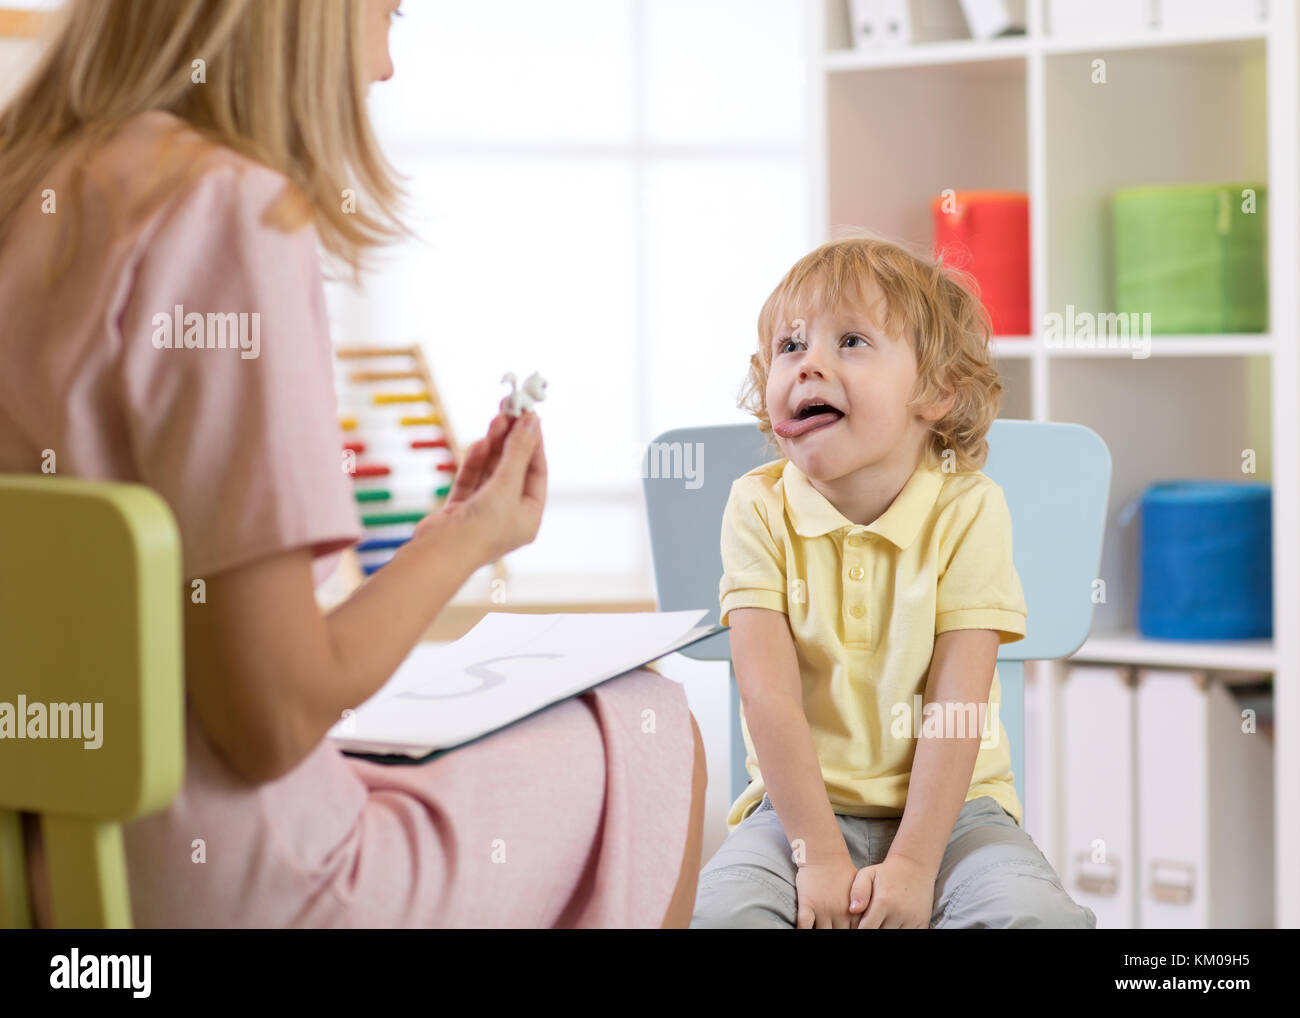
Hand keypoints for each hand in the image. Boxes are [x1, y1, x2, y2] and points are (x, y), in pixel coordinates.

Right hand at [415, 409, 546, 560]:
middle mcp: (508, 515)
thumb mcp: (507, 485)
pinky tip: (480, 443)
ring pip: (491, 471)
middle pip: (513, 469)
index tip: (531, 417)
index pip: (536, 472)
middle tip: (510, 409)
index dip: (534, 443)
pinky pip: (471, 480)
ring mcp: (482, 512)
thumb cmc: (483, 527)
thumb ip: (518, 452)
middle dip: (512, 439)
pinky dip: (475, 462)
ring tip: (497, 418)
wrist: (441, 555)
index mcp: (528, 516)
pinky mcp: (459, 511)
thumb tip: (531, 421)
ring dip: (494, 445)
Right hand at [794, 853, 860, 928]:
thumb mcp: (860, 892)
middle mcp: (840, 913)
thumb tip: (865, 923)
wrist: (825, 855)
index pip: (857, 931)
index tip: (846, 929)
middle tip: (833, 929)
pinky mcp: (808, 904)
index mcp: (855, 912)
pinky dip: (802, 930)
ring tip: (820, 931)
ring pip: (823, 933)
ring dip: (820, 933)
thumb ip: (862, 909)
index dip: (854, 932)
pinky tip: (801, 932)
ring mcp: (823, 909)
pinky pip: (804, 925)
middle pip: (839, 934)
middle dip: (838, 934)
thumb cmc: (842, 873)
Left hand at [847, 852, 935, 929]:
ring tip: (882, 922)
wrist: (914, 867)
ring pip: (894, 937)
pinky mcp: (922, 923)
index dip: (860, 929)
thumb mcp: (867, 874)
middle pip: (879, 935)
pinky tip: (893, 924)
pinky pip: (910, 935)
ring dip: (886, 931)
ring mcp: (912, 920)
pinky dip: (900, 932)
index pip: (866, 929)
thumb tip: (852, 910)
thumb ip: (857, 891)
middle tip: (870, 922)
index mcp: (884, 902)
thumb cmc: (886, 872)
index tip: (858, 924)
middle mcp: (899, 913)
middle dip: (873, 930)